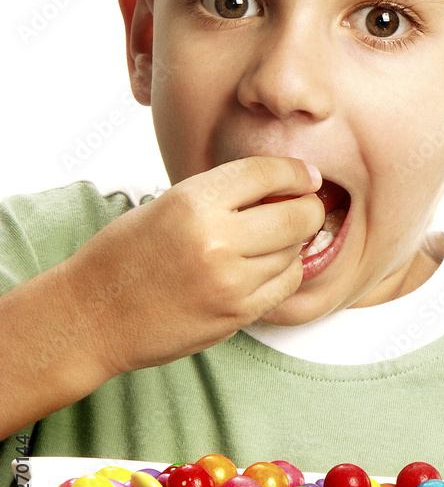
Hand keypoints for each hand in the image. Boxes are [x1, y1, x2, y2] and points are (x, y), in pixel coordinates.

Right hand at [62, 156, 323, 376]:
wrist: (92, 315)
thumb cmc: (125, 254)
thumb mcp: (167, 204)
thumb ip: (224, 193)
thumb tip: (285, 184)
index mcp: (193, 202)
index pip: (267, 173)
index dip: (296, 171)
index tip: (306, 176)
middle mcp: (216, 241)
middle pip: (297, 214)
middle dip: (307, 207)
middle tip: (303, 206)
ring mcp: (229, 283)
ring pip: (295, 251)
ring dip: (293, 242)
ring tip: (272, 239)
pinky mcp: (235, 315)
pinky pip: (286, 285)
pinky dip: (286, 271)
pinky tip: (267, 265)